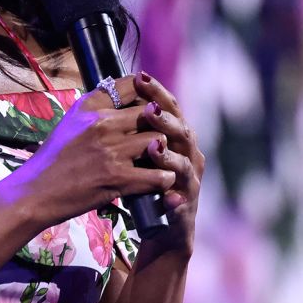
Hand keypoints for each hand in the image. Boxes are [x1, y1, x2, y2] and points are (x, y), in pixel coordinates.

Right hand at [3, 75, 175, 228]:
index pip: (133, 85)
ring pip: (158, 141)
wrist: (35, 193)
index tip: (152, 106)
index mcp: (90, 107)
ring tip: (163, 161)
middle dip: (160, 125)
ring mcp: (111, 151)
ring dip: (165, 153)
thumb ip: (98, 108)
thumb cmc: (54, 160)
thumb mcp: (72, 122)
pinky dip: (163, 179)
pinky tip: (160, 180)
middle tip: (165, 137)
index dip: (149, 94)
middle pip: (152, 113)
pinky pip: (157, 175)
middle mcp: (102, 123)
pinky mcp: (117, 179)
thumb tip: (125, 96)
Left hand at [131, 71, 204, 258]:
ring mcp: (189, 180)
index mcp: (174, 137)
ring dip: (169, 155)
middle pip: (181, 129)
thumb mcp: (135, 151)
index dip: (157, 92)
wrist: (160, 225)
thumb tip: (112, 91)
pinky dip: (174, 198)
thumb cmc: (144, 182)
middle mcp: (187, 154)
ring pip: (184, 162)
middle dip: (165, 118)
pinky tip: (167, 194)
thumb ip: (132, 125)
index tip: (141, 77)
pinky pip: (181, 200)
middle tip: (150, 108)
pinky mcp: (185, 206)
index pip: (169, 107)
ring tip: (154, 147)